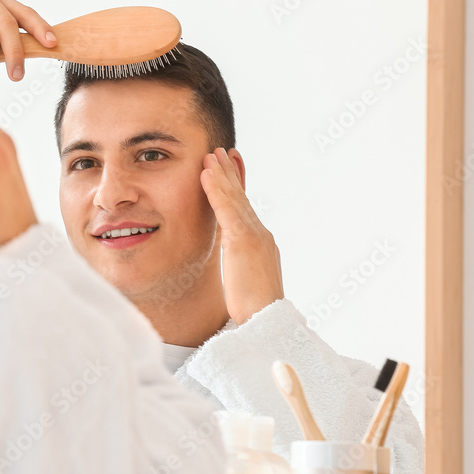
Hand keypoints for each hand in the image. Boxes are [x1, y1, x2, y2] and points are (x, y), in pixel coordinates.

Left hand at [200, 148, 283, 324]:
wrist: (267, 322)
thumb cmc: (255, 309)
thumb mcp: (245, 280)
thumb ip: (240, 265)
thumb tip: (236, 263)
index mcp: (260, 243)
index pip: (245, 209)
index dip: (237, 188)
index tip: (231, 168)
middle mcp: (260, 234)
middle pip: (241, 198)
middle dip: (231, 173)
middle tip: (221, 151)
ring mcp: (254, 236)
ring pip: (235, 198)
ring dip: (221, 174)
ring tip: (211, 154)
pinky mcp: (243, 241)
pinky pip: (226, 209)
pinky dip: (216, 189)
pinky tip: (206, 174)